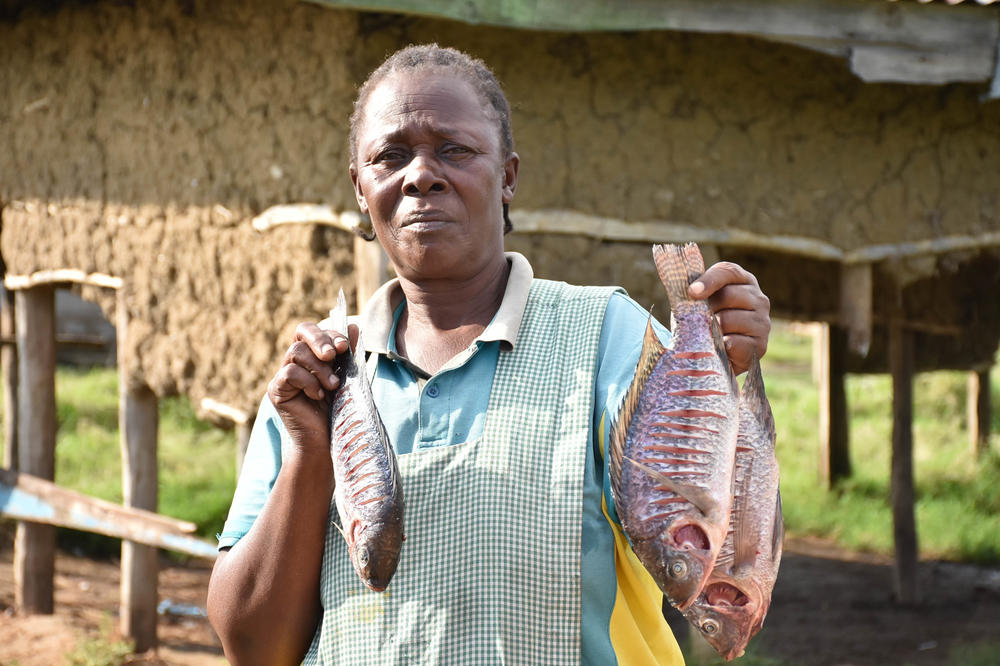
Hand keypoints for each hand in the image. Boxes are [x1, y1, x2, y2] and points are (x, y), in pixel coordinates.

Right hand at [267, 322, 358, 454]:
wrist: (328, 441)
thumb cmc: (339, 410)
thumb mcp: (348, 377)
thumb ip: (348, 354)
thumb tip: (354, 326)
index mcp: (312, 355)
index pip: (313, 331)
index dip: (328, 333)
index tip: (344, 346)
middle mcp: (295, 361)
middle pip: (301, 332)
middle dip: (320, 339)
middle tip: (333, 354)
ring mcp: (283, 375)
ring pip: (296, 352)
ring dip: (319, 368)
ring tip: (333, 386)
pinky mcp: (276, 390)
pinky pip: (289, 373)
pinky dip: (308, 382)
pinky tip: (318, 396)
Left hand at [688, 262, 770, 374]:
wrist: (715, 355)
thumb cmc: (704, 322)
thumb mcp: (698, 303)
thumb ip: (694, 293)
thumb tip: (689, 290)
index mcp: (743, 281)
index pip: (727, 272)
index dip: (709, 280)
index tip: (692, 292)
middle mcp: (758, 298)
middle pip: (728, 295)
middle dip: (707, 309)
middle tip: (698, 320)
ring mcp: (762, 322)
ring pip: (729, 320)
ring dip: (712, 329)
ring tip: (708, 335)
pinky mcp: (760, 345)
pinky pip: (735, 343)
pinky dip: (721, 346)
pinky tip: (719, 347)